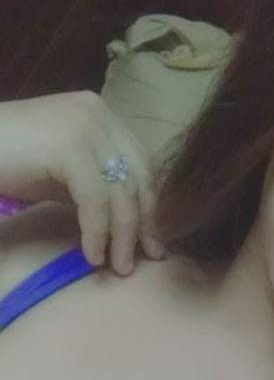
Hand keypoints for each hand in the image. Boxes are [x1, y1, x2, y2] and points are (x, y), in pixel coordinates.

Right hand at [0, 91, 166, 274]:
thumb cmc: (8, 163)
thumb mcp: (63, 174)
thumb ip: (97, 187)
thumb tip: (130, 226)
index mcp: (100, 114)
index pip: (141, 164)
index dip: (150, 206)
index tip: (152, 244)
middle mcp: (97, 112)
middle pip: (137, 177)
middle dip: (143, 223)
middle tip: (146, 260)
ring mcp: (84, 125)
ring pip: (120, 192)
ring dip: (122, 236)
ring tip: (117, 267)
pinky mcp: (68, 145)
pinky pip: (95, 200)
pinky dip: (97, 232)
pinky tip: (91, 255)